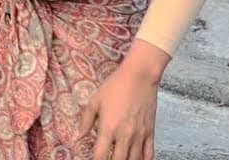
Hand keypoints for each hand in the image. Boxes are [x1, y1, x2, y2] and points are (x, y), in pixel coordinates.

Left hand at [79, 42, 165, 159]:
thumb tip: (78, 136)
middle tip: (106, 158)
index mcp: (108, 128)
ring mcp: (139, 135)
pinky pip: (149, 154)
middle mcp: (124, 135)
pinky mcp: (150, 133)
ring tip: (119, 159)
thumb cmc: (116, 86)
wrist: (139, 76)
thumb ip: (85, 121)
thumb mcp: (95, 101)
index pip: (100, 155)